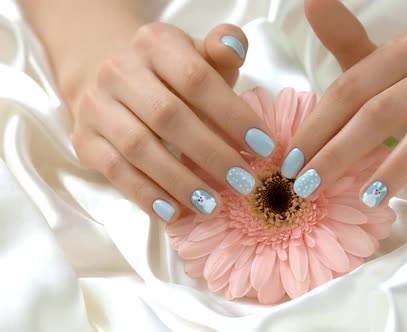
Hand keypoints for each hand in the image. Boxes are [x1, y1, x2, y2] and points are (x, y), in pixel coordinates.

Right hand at [70, 23, 275, 221]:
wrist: (106, 71)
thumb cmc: (169, 71)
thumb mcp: (198, 54)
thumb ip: (222, 49)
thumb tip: (235, 45)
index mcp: (155, 43)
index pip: (196, 79)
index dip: (232, 116)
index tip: (264, 148)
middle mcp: (119, 71)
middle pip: (168, 117)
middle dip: (211, 154)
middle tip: (244, 182)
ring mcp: (96, 106)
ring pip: (139, 148)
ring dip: (180, 181)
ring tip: (214, 205)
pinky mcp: (84, 139)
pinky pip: (115, 171)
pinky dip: (146, 195)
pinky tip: (175, 213)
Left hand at [282, 0, 406, 206]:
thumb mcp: (387, 68)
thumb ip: (347, 44)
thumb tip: (310, 1)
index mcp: (404, 50)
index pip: (351, 89)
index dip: (317, 127)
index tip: (290, 165)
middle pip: (382, 109)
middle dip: (340, 152)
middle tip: (310, 188)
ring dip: (396, 165)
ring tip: (368, 197)